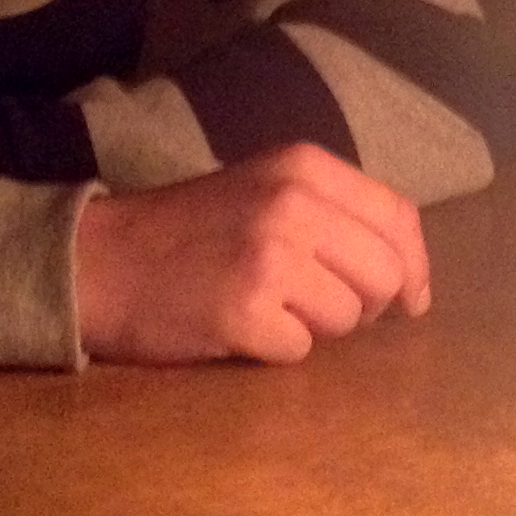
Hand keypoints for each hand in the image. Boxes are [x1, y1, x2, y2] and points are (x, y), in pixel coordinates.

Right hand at [73, 143, 431, 364]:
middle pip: (385, 275)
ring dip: (314, 327)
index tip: (409, 299)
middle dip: (363, 304)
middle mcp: (294, 203)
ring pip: (348, 318)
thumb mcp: (266, 190)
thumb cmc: (189, 231)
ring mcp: (270, 256)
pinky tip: (238, 327)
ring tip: (265, 307)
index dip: (415, 266)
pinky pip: (301, 350)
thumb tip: (411, 282)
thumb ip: (336, 215)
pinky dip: (275, 349)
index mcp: (304, 166)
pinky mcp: (245, 310)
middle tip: (314, 306)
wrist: (100, 261)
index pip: (398, 217)